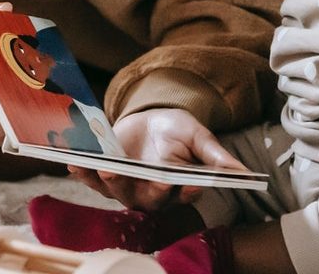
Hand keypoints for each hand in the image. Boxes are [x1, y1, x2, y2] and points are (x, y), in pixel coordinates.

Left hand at [68, 108, 249, 211]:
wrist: (151, 121)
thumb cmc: (177, 130)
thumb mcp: (197, 135)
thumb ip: (215, 154)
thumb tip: (244, 173)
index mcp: (180, 188)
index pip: (183, 195)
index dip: (184, 191)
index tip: (183, 182)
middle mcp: (154, 194)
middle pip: (147, 198)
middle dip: (136, 187)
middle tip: (124, 171)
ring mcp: (129, 187)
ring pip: (118, 192)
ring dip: (106, 181)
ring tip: (100, 166)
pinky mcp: (108, 178)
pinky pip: (94, 181)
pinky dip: (83, 173)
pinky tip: (74, 161)